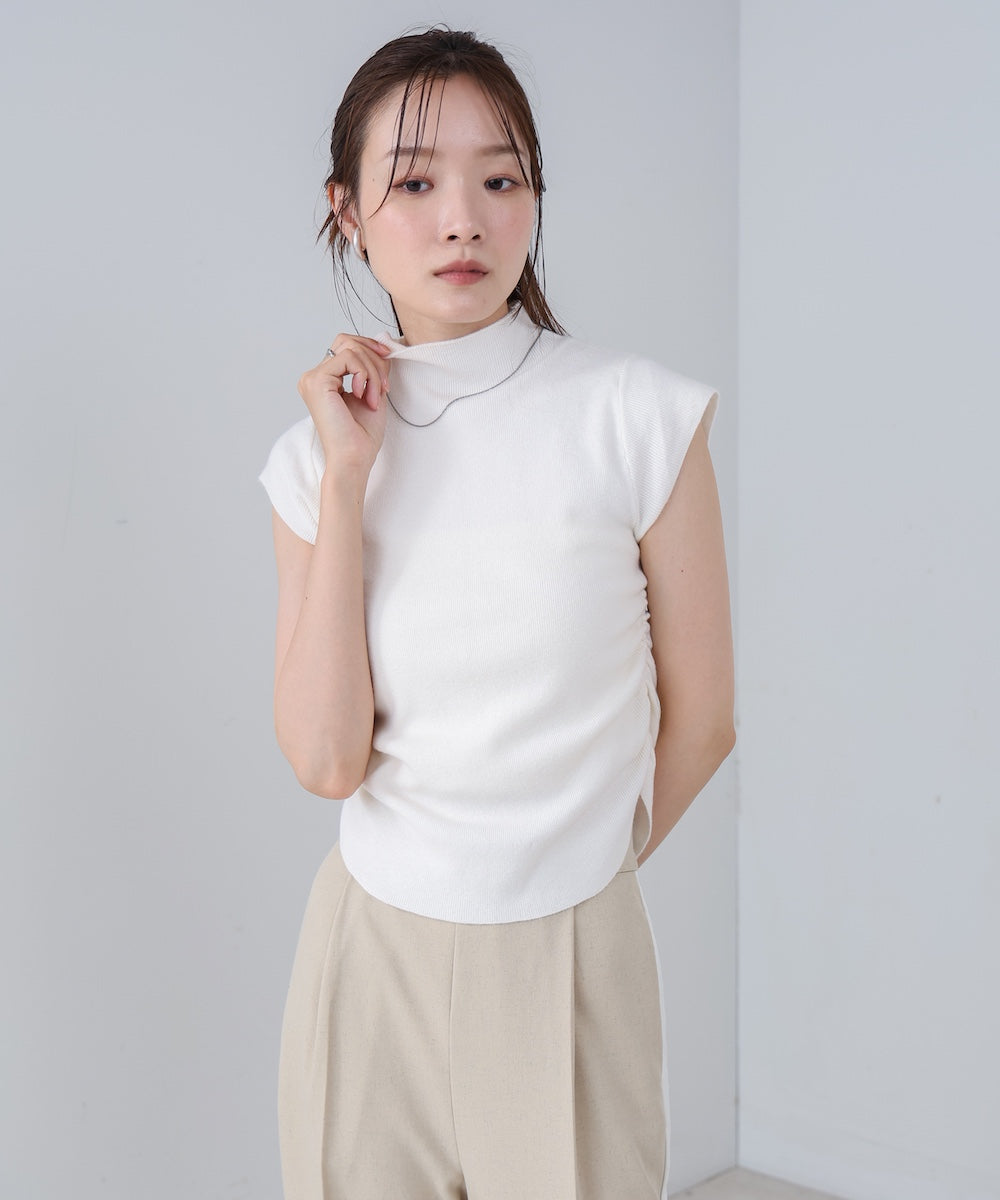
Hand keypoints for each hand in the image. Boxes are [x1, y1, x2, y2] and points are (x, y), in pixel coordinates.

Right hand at [297, 334, 392, 485]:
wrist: (354, 458)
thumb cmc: (362, 436)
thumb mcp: (372, 391)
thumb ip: (373, 367)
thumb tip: (382, 341)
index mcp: (325, 380)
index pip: (346, 346)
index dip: (370, 349)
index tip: (387, 366)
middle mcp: (314, 377)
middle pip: (346, 341)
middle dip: (373, 358)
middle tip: (383, 387)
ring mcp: (312, 378)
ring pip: (350, 348)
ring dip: (372, 370)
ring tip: (374, 397)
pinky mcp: (316, 380)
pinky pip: (348, 357)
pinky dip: (365, 373)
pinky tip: (363, 395)